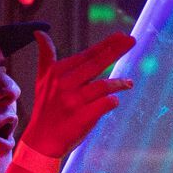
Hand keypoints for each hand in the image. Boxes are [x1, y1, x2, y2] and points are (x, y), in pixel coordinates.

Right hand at [19, 30, 136, 159]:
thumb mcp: (42, 79)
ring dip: (119, 83)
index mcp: (57, 73)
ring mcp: (73, 102)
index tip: (122, 35)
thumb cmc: (45, 108)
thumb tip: (40, 32)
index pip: (86, 55)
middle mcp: (65, 85)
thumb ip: (45, 55)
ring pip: (103, 86)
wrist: (41, 140)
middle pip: (96, 64)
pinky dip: (112, 101)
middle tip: (132, 41)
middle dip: (116, 50)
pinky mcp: (81, 118)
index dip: (106, 44)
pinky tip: (115, 100)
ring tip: (129, 83)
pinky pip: (104, 104)